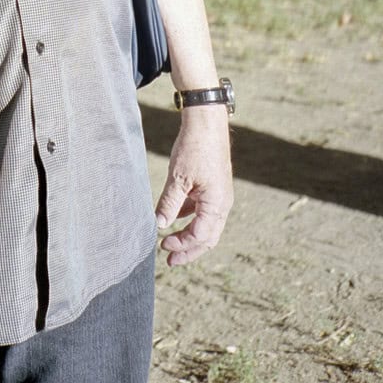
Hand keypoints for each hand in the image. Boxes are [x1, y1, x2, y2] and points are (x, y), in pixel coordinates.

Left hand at [155, 107, 232, 266]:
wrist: (207, 122)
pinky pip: (203, 210)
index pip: (200, 236)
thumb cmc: (194, 148)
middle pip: (207, 237)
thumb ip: (169, 203)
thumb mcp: (178, 177)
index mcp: (217, 204)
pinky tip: (174, 218)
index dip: (181, 245)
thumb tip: (159, 225)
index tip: (162, 247)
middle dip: (189, 250)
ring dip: (189, 235)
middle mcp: (222, 203)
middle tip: (170, 260)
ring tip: (170, 244)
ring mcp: (219, 195)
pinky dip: (190, 217)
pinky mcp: (214, 187)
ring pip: (206, 225)